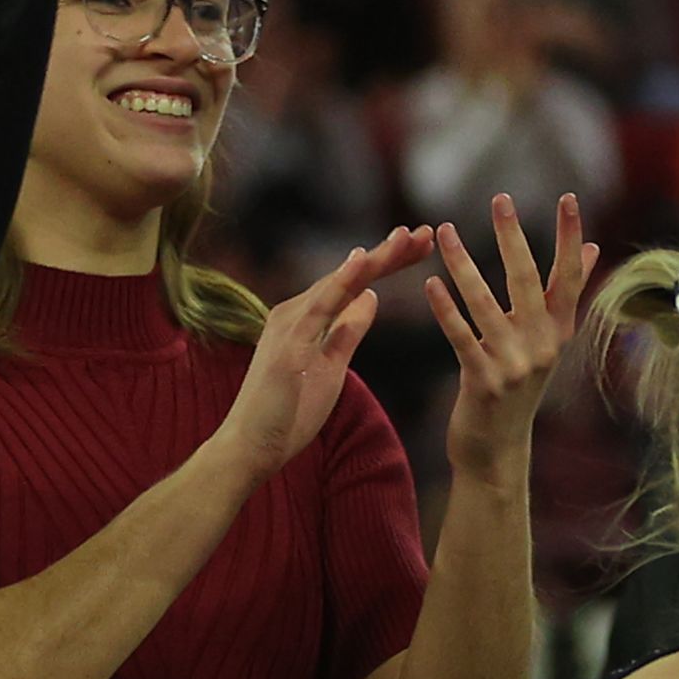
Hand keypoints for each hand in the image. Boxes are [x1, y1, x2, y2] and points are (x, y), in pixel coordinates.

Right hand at [211, 228, 430, 481]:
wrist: (250, 446)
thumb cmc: (287, 412)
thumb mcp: (332, 366)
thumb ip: (347, 330)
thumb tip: (371, 297)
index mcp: (308, 317)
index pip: (356, 283)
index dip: (388, 262)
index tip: (422, 246)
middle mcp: (296, 312)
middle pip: (351, 275)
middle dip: (390, 252)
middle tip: (428, 231)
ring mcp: (289, 324)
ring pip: (340, 282)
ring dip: (375, 257)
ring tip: (409, 235)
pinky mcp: (288, 344)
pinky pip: (320, 306)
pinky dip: (342, 280)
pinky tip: (364, 259)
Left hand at [431, 194, 596, 489]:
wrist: (498, 450)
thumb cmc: (518, 387)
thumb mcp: (547, 342)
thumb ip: (564, 295)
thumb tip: (591, 248)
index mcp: (558, 332)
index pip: (569, 276)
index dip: (569, 237)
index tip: (568, 198)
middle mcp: (542, 346)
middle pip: (527, 281)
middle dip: (513, 237)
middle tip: (500, 199)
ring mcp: (515, 365)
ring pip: (486, 303)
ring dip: (464, 264)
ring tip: (444, 231)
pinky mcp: (485, 382)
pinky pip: (462, 338)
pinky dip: (446, 310)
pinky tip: (432, 284)